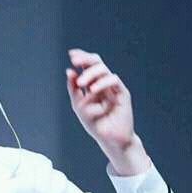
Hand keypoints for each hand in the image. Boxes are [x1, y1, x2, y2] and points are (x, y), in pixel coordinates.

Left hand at [66, 48, 149, 174]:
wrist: (109, 139)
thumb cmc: (95, 123)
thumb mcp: (78, 105)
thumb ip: (73, 88)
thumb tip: (69, 71)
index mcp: (92, 84)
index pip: (88, 65)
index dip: (81, 57)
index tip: (71, 54)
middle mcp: (103, 83)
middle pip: (97, 63)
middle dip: (85, 59)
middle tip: (75, 60)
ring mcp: (113, 87)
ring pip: (104, 70)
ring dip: (90, 73)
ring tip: (81, 83)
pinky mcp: (122, 93)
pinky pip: (114, 81)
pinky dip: (102, 83)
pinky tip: (93, 89)